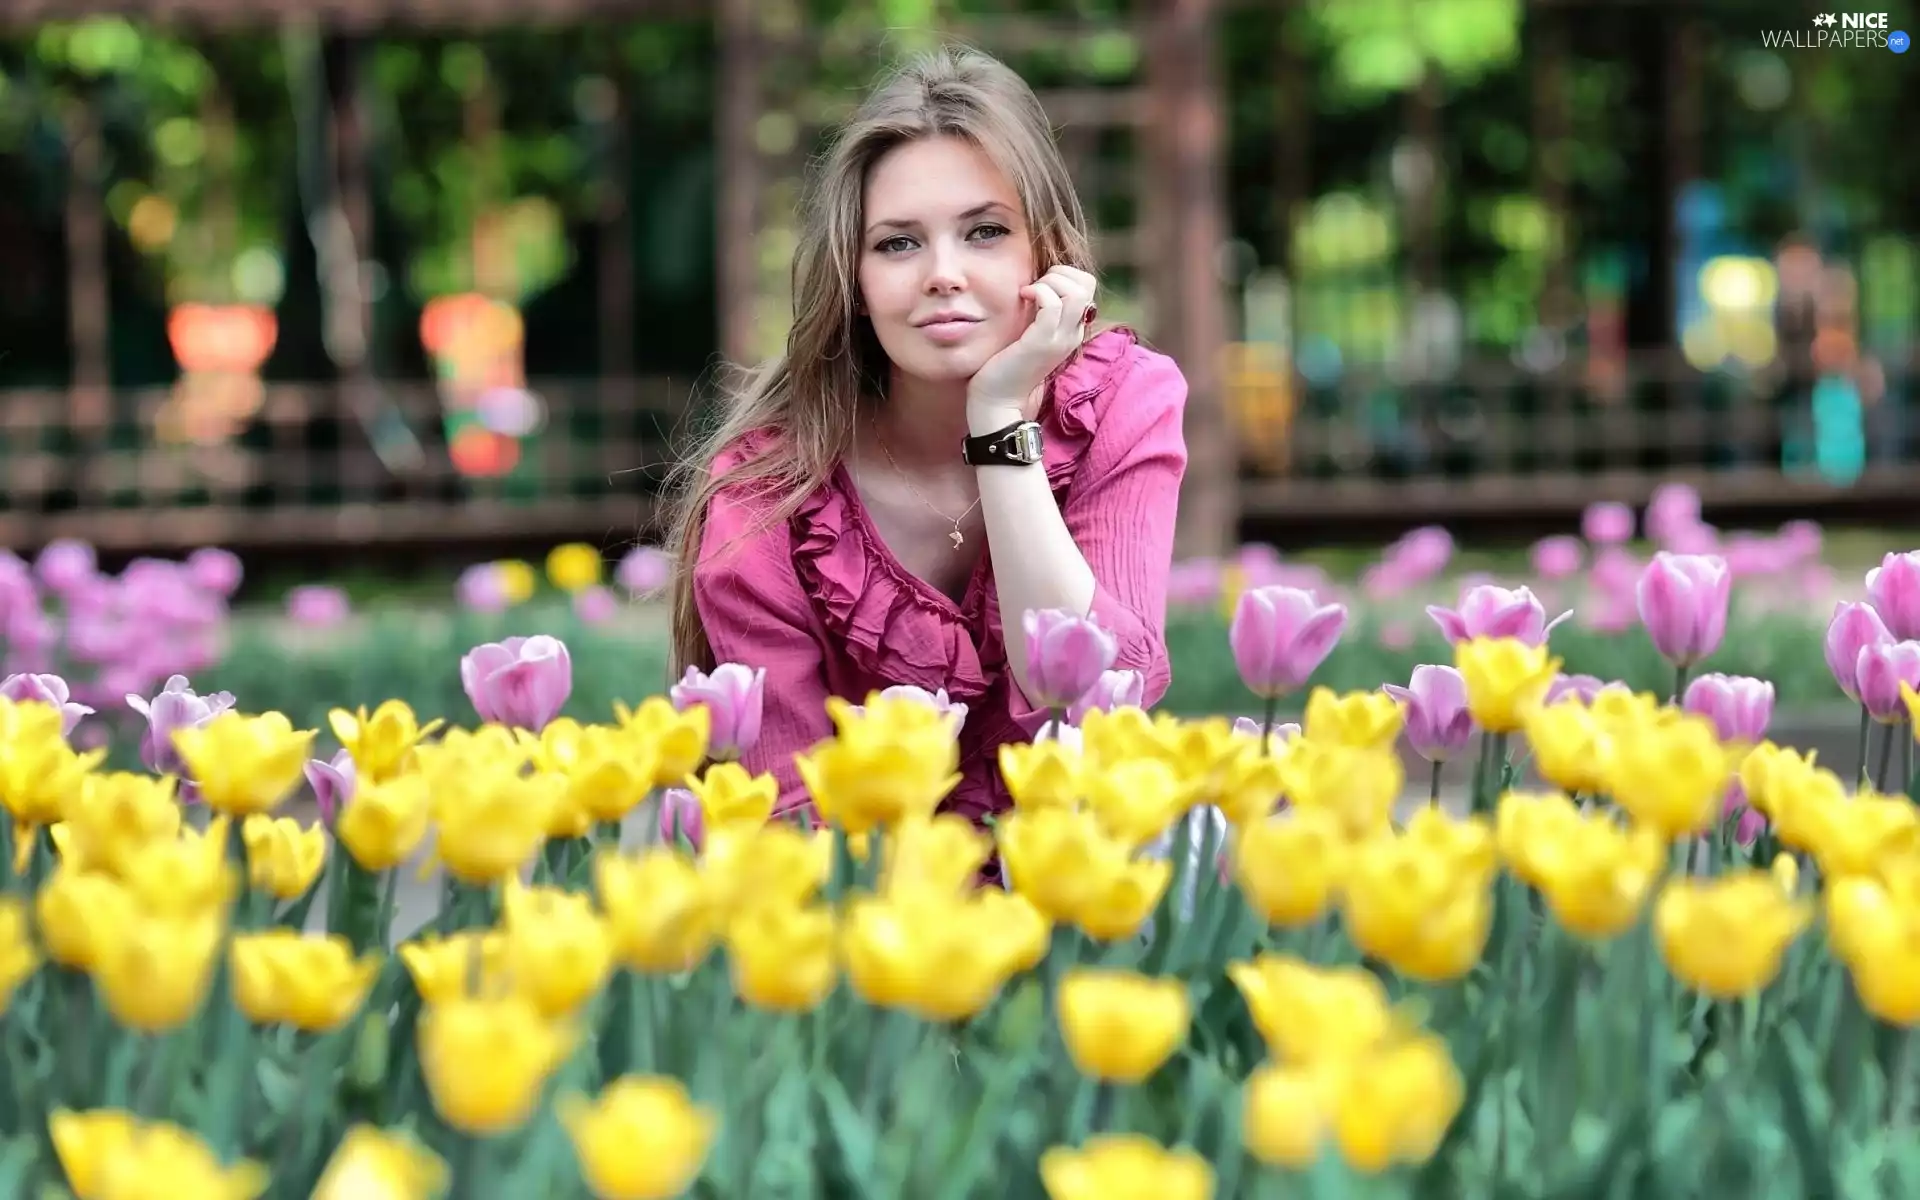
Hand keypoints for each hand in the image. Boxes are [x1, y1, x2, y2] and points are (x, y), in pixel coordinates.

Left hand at [967, 265, 1097, 421]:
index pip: (1087, 286)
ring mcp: (1060, 339)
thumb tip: (1034, 282)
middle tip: (1035, 286)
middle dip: (1060, 273)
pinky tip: (1023, 297)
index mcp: (1071, 330)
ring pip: (1076, 292)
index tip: (1039, 285)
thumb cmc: (1006, 366)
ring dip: (1050, 282)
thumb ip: (1038, 312)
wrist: (998, 403)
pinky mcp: (1042, 342)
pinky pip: (1053, 304)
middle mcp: (1072, 333)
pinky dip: (1038, 292)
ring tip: (1030, 293)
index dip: (1064, 275)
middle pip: (1087, 284)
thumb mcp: (1029, 333)